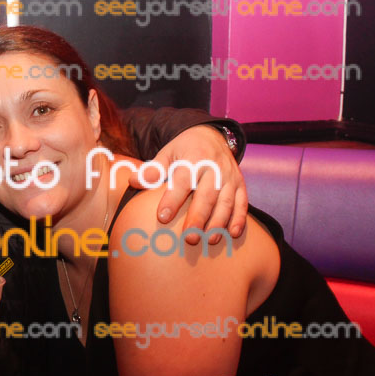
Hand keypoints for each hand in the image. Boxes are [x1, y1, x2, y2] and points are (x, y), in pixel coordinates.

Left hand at [129, 126, 246, 243]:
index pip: (182, 181)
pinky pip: (242, 202)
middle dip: (198, 217)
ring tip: (209, 240)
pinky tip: (233, 234)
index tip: (162, 217)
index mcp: (193, 159)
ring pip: (226, 201)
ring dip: (219, 222)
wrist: (212, 135)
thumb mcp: (167, 153)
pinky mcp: (240, 184)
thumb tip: (132, 181)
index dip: (172, 199)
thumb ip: (152, 169)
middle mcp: (214, 168)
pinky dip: (239, 218)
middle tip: (189, 238)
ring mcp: (230, 177)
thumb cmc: (184, 149)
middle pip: (206, 195)